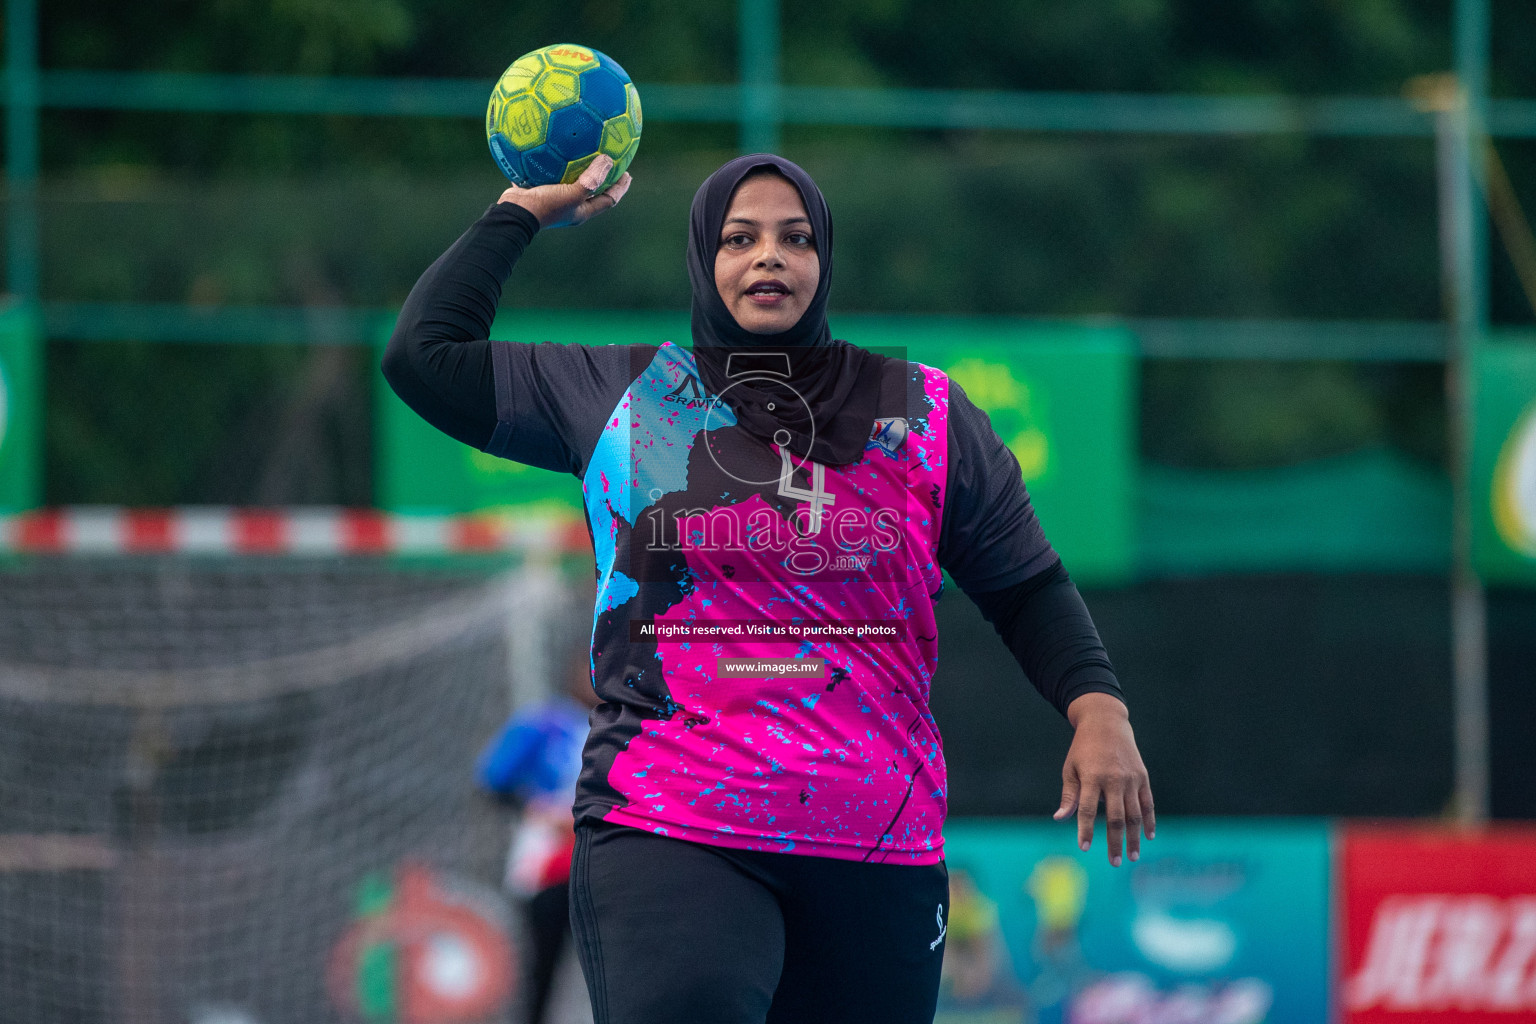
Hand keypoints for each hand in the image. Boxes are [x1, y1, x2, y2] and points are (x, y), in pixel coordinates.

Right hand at [497, 153, 631, 228]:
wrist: (513, 213)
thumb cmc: (545, 206)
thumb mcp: (572, 193)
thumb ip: (591, 179)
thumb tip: (608, 159)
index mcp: (582, 211)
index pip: (609, 200)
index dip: (620, 188)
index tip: (628, 173)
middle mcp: (570, 206)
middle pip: (592, 190)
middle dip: (602, 176)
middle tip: (609, 159)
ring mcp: (554, 198)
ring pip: (570, 180)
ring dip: (576, 166)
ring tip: (581, 148)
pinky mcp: (538, 189)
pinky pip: (548, 172)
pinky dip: (551, 160)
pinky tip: (551, 144)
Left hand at [1054, 692, 1154, 865]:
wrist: (1106, 722)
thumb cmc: (1083, 748)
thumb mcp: (1071, 768)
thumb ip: (1069, 795)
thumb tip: (1060, 819)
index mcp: (1092, 777)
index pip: (1087, 810)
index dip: (1085, 830)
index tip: (1084, 848)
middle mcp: (1113, 779)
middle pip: (1115, 818)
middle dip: (1114, 842)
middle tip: (1115, 862)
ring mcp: (1131, 779)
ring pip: (1134, 814)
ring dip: (1134, 837)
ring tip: (1132, 856)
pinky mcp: (1142, 777)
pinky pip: (1148, 803)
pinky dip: (1149, 821)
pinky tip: (1148, 836)